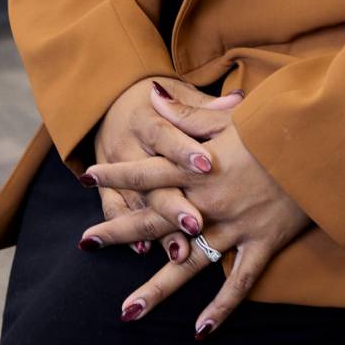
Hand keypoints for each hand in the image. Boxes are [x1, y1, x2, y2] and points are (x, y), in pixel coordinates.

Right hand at [83, 78, 225, 267]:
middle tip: (196, 223)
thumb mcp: (179, 94)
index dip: (184, 151)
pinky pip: (114, 210)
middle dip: (172, 204)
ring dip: (153, 229)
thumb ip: (204, 107)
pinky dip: (127, 230)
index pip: (166, 135)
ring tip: (178, 250)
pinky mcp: (106, 186)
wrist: (108, 104)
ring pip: (134, 202)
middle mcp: (128, 144)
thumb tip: (238, 100)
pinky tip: (145, 249)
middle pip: (149, 177)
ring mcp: (113, 168)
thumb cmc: (155, 102)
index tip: (207, 165)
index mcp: (146, 118)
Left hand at [93, 84, 309, 335]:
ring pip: (189, 262)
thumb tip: (151, 94)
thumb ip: (186, 113)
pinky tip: (200, 330)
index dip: (117, 174)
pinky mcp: (262, 244)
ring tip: (127, 312)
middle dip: (119, 231)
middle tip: (85, 243)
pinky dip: (221, 307)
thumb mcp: (227, 118)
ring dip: (157, 288)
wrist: (323, 144)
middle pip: (156, 220)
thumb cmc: (277, 126)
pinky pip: (238, 282)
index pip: (148, 172)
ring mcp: (236, 227)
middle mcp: (211, 201)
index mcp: (200, 168)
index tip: (86, 177)